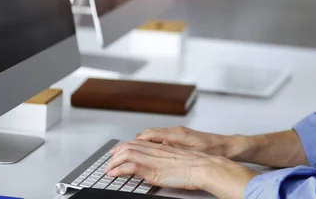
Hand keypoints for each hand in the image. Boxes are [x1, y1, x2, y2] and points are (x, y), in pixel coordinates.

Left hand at [106, 139, 258, 197]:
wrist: (207, 166)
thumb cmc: (201, 164)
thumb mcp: (185, 156)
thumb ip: (173, 157)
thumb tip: (167, 162)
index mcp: (166, 145)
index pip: (142, 141)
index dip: (129, 144)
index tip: (120, 149)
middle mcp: (158, 149)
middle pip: (132, 145)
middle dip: (118, 151)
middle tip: (110, 157)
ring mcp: (154, 159)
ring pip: (128, 153)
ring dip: (115, 160)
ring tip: (108, 168)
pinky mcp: (153, 170)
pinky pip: (130, 166)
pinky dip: (119, 169)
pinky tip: (113, 174)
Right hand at [133, 126, 231, 157]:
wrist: (228, 147)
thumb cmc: (213, 149)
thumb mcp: (192, 152)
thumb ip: (174, 149)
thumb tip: (158, 147)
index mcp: (177, 134)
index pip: (150, 134)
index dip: (137, 141)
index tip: (126, 147)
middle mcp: (177, 131)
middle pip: (150, 133)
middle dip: (136, 140)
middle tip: (124, 148)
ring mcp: (180, 133)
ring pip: (156, 134)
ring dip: (144, 140)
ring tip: (133, 147)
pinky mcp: (184, 137)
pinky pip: (163, 137)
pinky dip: (154, 141)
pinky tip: (152, 148)